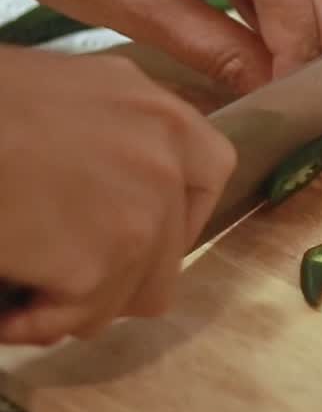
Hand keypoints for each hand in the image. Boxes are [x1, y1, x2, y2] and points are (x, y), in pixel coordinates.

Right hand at [0, 46, 235, 345]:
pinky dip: (33, 322)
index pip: (210, 169)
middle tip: (58, 275)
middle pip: (172, 247)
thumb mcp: (59, 89)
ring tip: (20, 288)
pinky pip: (79, 316)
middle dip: (118, 272)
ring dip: (74, 301)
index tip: (132, 232)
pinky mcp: (102, 261)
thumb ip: (106, 131)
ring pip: (132, 292)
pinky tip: (5, 309)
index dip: (175, 212)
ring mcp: (142, 209)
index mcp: (152, 107)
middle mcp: (164, 154)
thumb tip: (102, 191)